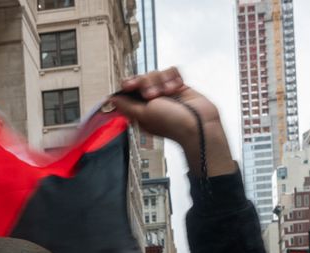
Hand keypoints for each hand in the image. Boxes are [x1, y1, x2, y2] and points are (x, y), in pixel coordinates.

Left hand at [107, 68, 234, 176]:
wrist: (199, 123)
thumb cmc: (171, 123)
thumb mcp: (143, 115)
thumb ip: (127, 106)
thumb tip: (111, 99)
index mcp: (140, 108)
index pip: (129, 88)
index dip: (129, 84)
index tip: (130, 86)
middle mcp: (152, 100)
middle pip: (142, 78)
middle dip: (147, 83)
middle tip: (153, 95)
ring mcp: (165, 92)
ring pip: (157, 73)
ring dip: (162, 82)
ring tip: (169, 93)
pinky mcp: (178, 85)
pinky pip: (171, 71)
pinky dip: (174, 78)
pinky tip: (177, 88)